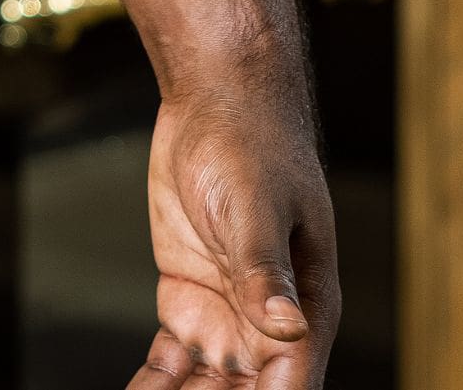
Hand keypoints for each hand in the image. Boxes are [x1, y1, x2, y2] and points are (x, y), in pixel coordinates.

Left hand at [131, 88, 337, 386]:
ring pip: (207, 387)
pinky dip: (156, 384)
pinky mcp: (188, 296)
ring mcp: (225, 312)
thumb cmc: (253, 144)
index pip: (288, 386)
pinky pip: (172, 360)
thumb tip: (288, 328)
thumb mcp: (254, 207)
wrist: (215, 102)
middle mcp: (267, 323)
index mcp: (306, 309)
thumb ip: (267, 272)